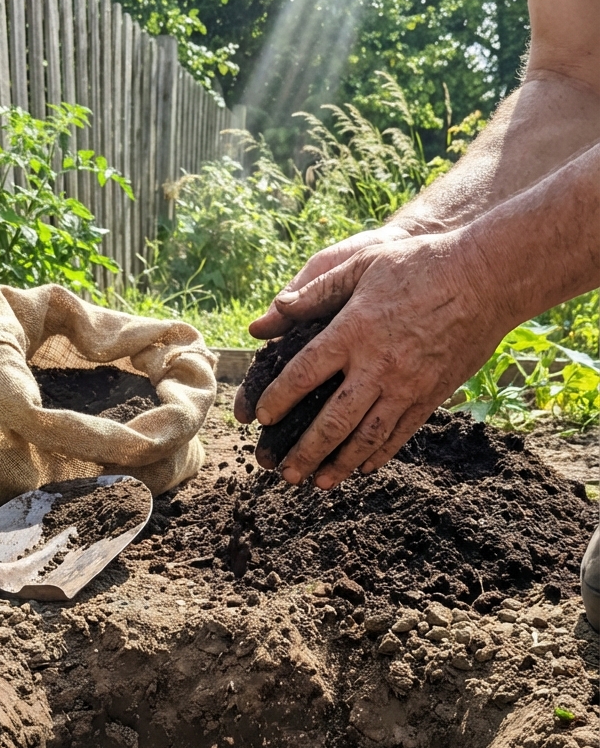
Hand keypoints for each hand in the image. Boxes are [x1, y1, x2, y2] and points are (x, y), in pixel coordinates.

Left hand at [237, 228, 511, 487]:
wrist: (486, 277)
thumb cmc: (421, 264)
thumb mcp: (362, 264)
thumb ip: (317, 290)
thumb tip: (275, 310)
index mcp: (353, 332)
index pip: (303, 375)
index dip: (278, 400)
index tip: (260, 418)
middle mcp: (377, 366)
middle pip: (332, 421)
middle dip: (305, 452)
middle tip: (285, 474)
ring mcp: (407, 386)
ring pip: (366, 438)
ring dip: (339, 464)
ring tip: (318, 484)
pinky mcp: (432, 396)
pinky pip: (400, 434)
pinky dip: (378, 455)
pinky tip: (363, 468)